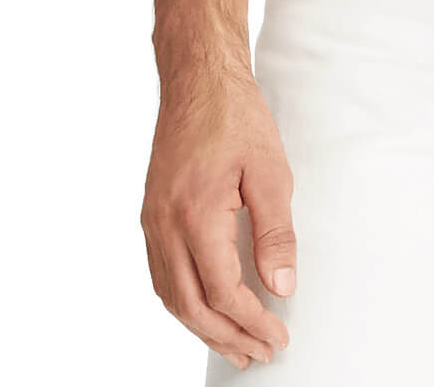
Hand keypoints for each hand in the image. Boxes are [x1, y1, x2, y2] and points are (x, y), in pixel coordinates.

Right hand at [141, 60, 294, 370]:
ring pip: (171, 295)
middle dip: (227, 337)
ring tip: (234, 345)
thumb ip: (276, 233)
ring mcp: (153, 221)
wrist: (197, 80)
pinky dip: (183, 301)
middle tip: (259, 354)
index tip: (277, 336)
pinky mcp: (152, 214)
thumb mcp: (270, 171)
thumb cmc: (236, 117)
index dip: (251, 322)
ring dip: (202, 327)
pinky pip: (162, 274)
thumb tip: (281, 286)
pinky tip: (204, 309)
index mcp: (196, 215)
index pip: (222, 292)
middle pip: (191, 305)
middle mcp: (166, 225)